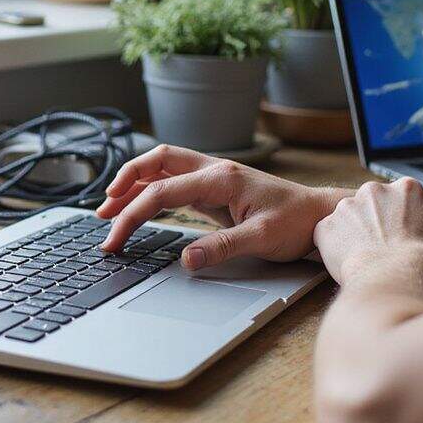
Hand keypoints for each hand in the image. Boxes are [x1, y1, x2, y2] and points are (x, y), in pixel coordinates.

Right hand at [95, 144, 340, 270]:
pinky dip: (151, 188)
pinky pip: (175, 180)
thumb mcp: (261, 239)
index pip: (162, 190)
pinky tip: (140, 203)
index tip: (115, 237)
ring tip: (110, 207)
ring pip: (163, 167)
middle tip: (102, 211)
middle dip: (124, 182)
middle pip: (156, 161)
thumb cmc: (296, 224)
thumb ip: (222, 247)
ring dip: (134, 183)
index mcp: (221, 178)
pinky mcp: (215, 188)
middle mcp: (214, 170)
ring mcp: (214, 176)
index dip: (133, 213)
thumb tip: (186, 261)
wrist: (320, 216)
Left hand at [313, 178, 422, 288]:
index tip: (401, 233)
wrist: (394, 276)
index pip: (402, 197)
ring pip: (347, 218)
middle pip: (372, 203)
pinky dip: (332, 247)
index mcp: (407, 189)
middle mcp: (374, 190)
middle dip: (374, 221)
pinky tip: (345, 262)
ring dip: (352, 233)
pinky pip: (326, 234)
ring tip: (363, 257)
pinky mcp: (326, 224)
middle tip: (380, 245)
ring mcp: (347, 205)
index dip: (402, 218)